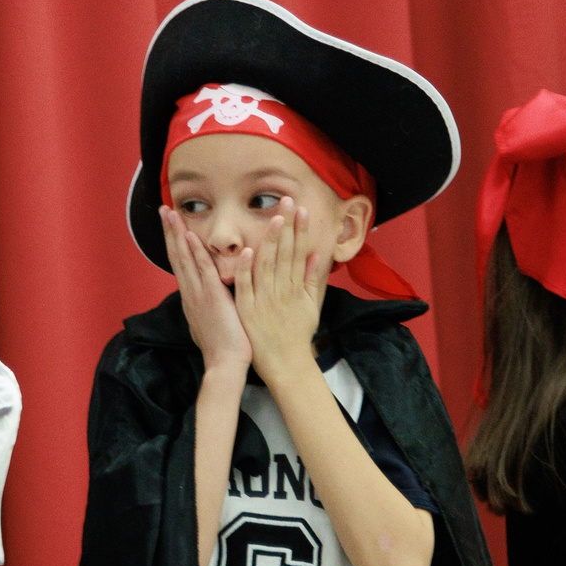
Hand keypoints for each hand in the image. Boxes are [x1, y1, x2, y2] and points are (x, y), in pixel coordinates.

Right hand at [161, 206, 249, 375]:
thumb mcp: (212, 322)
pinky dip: (194, 251)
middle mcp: (190, 294)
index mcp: (191, 299)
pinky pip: (202, 269)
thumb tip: (210, 298)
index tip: (172, 225)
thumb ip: (210, 306)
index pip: (181, 265)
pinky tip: (189, 234)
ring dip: (176, 234)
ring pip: (184, 258)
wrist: (226, 365)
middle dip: (169, 232)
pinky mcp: (211, 297)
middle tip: (163, 209)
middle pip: (176, 256)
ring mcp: (198, 295)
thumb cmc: (224, 348)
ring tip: (170, 213)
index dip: (175, 244)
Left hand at [232, 199, 327, 380]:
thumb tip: (317, 255)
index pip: (298, 252)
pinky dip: (247, 270)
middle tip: (288, 200)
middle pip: (285, 253)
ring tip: (274, 218)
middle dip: (288, 226)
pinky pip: (247, 287)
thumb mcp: (310, 306)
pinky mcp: (249, 311)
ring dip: (271, 240)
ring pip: (267, 265)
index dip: (300, 230)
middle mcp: (282, 290)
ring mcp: (265, 300)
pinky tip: (248, 251)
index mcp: (295, 287)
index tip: (301, 209)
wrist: (287, 365)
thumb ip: (311, 280)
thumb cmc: (298, 336)